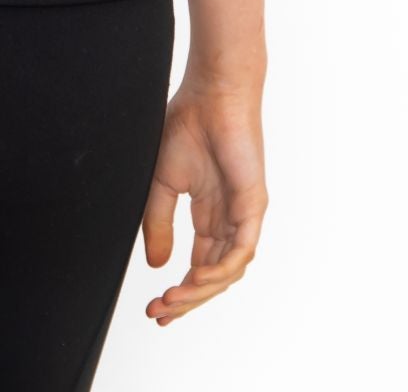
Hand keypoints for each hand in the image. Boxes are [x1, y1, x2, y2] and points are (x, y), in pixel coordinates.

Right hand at [140, 83, 266, 324]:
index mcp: (209, 216)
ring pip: (227, 271)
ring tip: (172, 299)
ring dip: (200, 291)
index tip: (154, 310)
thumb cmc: (187, 126)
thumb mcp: (162, 183)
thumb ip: (159, 223)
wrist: (210, 93)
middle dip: (186, 300)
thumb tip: (156, 266)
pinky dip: (220, 270)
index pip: (198, 267)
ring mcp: (243, 215)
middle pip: (212, 277)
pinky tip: (195, 279)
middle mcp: (228, 221)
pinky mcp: (253, 205)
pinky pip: (241, 250)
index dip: (179, 292)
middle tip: (159, 314)